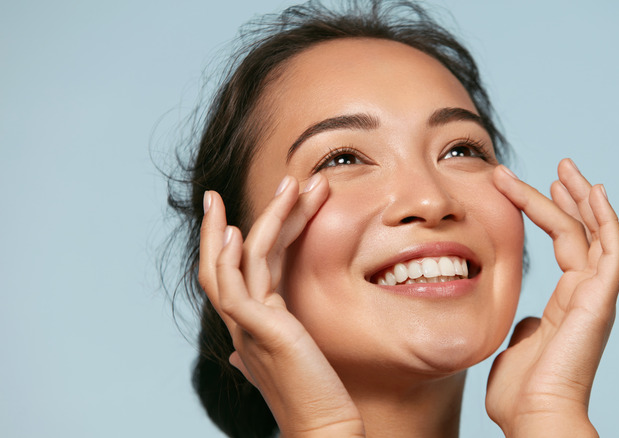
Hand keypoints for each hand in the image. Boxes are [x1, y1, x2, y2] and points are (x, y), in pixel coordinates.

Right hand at [198, 174, 364, 436]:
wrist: (324, 425)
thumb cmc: (313, 395)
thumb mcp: (287, 361)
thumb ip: (268, 345)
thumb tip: (240, 352)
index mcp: (251, 322)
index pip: (237, 269)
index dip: (240, 236)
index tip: (249, 207)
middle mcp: (242, 321)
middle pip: (226, 259)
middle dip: (231, 219)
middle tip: (246, 185)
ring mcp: (246, 325)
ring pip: (236, 261)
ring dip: (259, 219)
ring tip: (288, 184)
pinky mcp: (257, 330)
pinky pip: (237, 286)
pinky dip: (235, 256)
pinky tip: (241, 231)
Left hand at [486, 160, 618, 436]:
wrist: (534, 416)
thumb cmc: (522, 392)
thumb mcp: (518, 345)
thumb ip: (526, 326)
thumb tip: (526, 318)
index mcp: (567, 302)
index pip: (565, 244)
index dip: (550, 212)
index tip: (531, 187)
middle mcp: (586, 294)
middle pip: (584, 232)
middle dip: (571, 197)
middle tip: (560, 167)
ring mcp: (596, 296)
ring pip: (596, 234)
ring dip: (583, 198)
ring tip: (567, 168)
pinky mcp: (600, 300)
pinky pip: (611, 251)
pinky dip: (606, 221)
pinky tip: (594, 193)